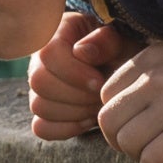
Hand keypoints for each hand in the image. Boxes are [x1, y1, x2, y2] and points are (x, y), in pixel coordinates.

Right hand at [30, 12, 132, 140]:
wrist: (123, 70)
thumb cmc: (122, 51)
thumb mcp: (120, 41)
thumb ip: (104, 41)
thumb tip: (81, 52)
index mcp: (57, 34)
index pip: (49, 53)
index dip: (73, 72)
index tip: (99, 82)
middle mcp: (40, 60)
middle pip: (39, 82)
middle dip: (75, 95)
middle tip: (100, 96)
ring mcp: (39, 88)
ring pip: (39, 106)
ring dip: (74, 112)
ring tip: (97, 106)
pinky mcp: (44, 111)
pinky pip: (41, 127)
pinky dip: (66, 128)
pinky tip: (88, 121)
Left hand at [98, 39, 162, 162]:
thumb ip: (149, 69)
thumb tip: (126, 98)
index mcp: (148, 60)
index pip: (107, 94)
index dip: (115, 113)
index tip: (131, 121)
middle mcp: (153, 81)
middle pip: (109, 120)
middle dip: (117, 138)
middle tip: (135, 143)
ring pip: (127, 142)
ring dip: (135, 154)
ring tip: (150, 152)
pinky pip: (152, 158)